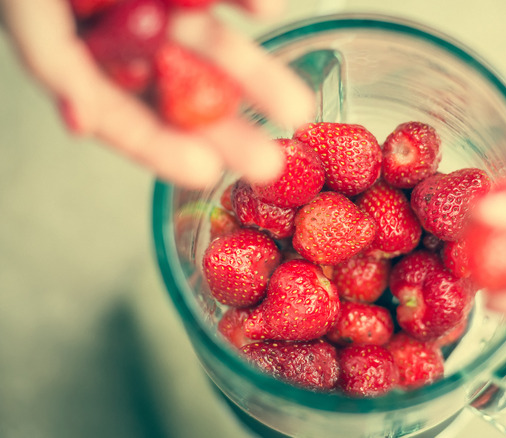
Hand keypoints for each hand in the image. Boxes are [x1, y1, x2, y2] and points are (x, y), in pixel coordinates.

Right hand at [0, 0, 313, 187]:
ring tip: (295, 106)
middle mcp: (114, 24)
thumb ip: (51, 53)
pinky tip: (266, 11)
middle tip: (267, 164)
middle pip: (169, 87)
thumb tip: (80, 117)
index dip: (154, 146)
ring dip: (251, 74)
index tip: (203, 173)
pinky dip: (244, 3)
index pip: (110, 108)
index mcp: (66, 35)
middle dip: (220, 127)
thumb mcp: (31, 4)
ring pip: (206, 44)